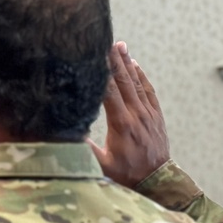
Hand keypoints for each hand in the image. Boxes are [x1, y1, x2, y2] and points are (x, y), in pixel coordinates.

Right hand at [88, 42, 170, 187]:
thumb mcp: (102, 165)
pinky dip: (141, 77)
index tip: (95, 57)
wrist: (157, 180)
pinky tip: (135, 65)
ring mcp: (148, 114)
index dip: (102, 74)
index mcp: (121, 124)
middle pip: (124, 82)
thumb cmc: (126, 174)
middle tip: (108, 42)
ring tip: (120, 46)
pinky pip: (149, 91)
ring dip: (128, 63)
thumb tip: (65, 134)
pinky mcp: (155, 115)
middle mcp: (136, 115)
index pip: (109, 93)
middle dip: (115, 61)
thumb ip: (85, 149)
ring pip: (137, 83)